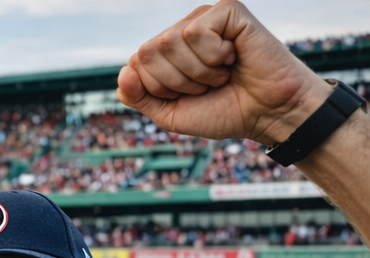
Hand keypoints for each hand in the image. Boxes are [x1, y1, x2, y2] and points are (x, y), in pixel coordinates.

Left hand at [116, 0, 333, 146]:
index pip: (134, 65)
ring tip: (221, 73)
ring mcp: (205, 17)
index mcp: (167, 52)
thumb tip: (124, 72)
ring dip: (196, 72)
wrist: (267, 113)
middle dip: (175, 81)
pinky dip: (212, 57)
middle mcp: (183, 30)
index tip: (189, 94)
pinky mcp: (228, 10)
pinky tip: (233, 57)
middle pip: (147, 53)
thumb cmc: (222, 111)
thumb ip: (139, 96)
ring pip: (168, 42)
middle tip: (207, 84)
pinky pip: (196, 33)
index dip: (158, 90)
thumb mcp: (169, 113)